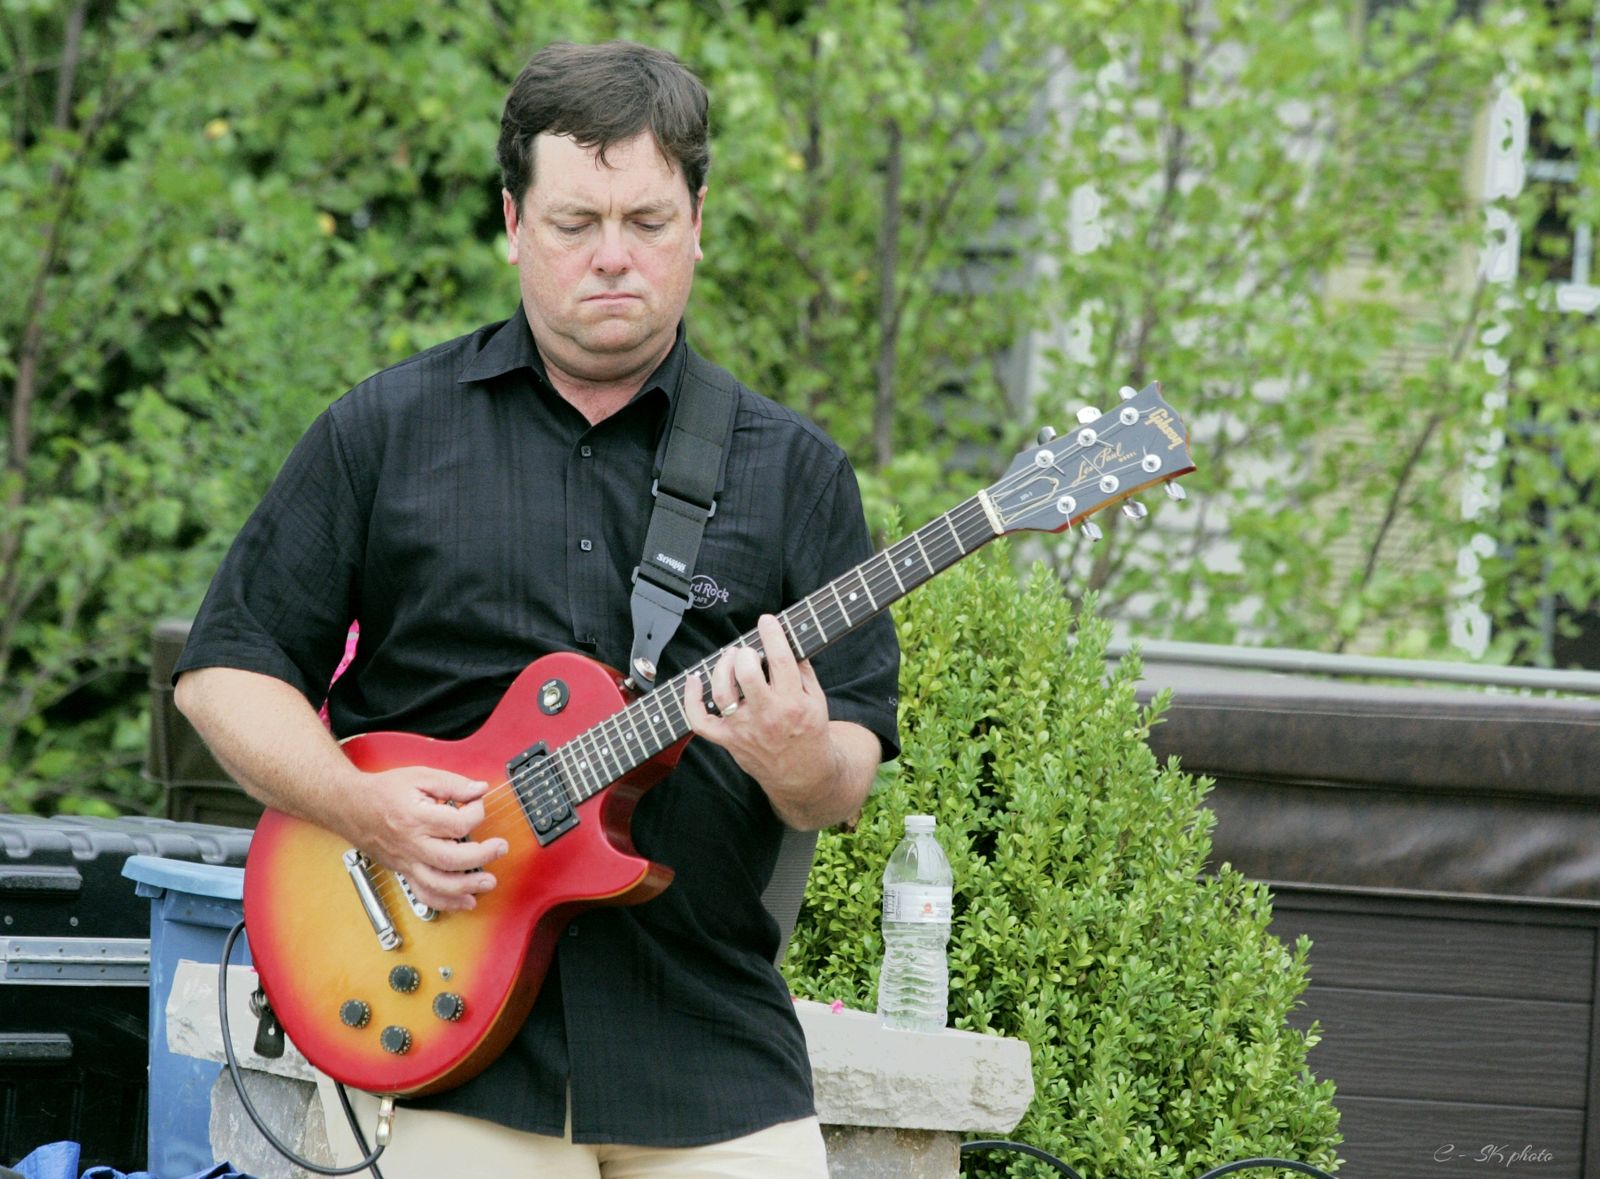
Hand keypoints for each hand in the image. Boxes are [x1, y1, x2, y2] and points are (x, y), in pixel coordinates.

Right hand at [346, 767, 508, 912]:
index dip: (476, 813)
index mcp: (415, 817)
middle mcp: (411, 844)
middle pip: (451, 860)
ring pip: (438, 884)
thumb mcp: (420, 776)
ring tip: (488, 882)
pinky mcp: (404, 871)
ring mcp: (406, 862)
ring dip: (467, 887)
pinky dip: (446, 902)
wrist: (349, 806)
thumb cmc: (384, 791)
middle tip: (500, 848)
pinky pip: (424, 894)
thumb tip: (480, 789)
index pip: (457, 823)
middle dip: (481, 857)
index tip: (477, 804)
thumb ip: (452, 783)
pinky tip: (466, 901)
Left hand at [684, 614, 835, 821]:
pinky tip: (693, 680)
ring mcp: (744, 729)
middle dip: (744, 653)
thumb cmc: (810, 732)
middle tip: (748, 652)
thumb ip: (803, 671)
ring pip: (721, 692)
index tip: (766, 621)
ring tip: (730, 658)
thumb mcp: (817, 700)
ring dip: (722, 667)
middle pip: (746, 674)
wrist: (803, 775)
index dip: (771, 634)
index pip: (780, 660)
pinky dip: (691, 699)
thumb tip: (786, 641)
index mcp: (793, 703)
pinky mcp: (728, 739)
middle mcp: (767, 716)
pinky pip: (700, 721)